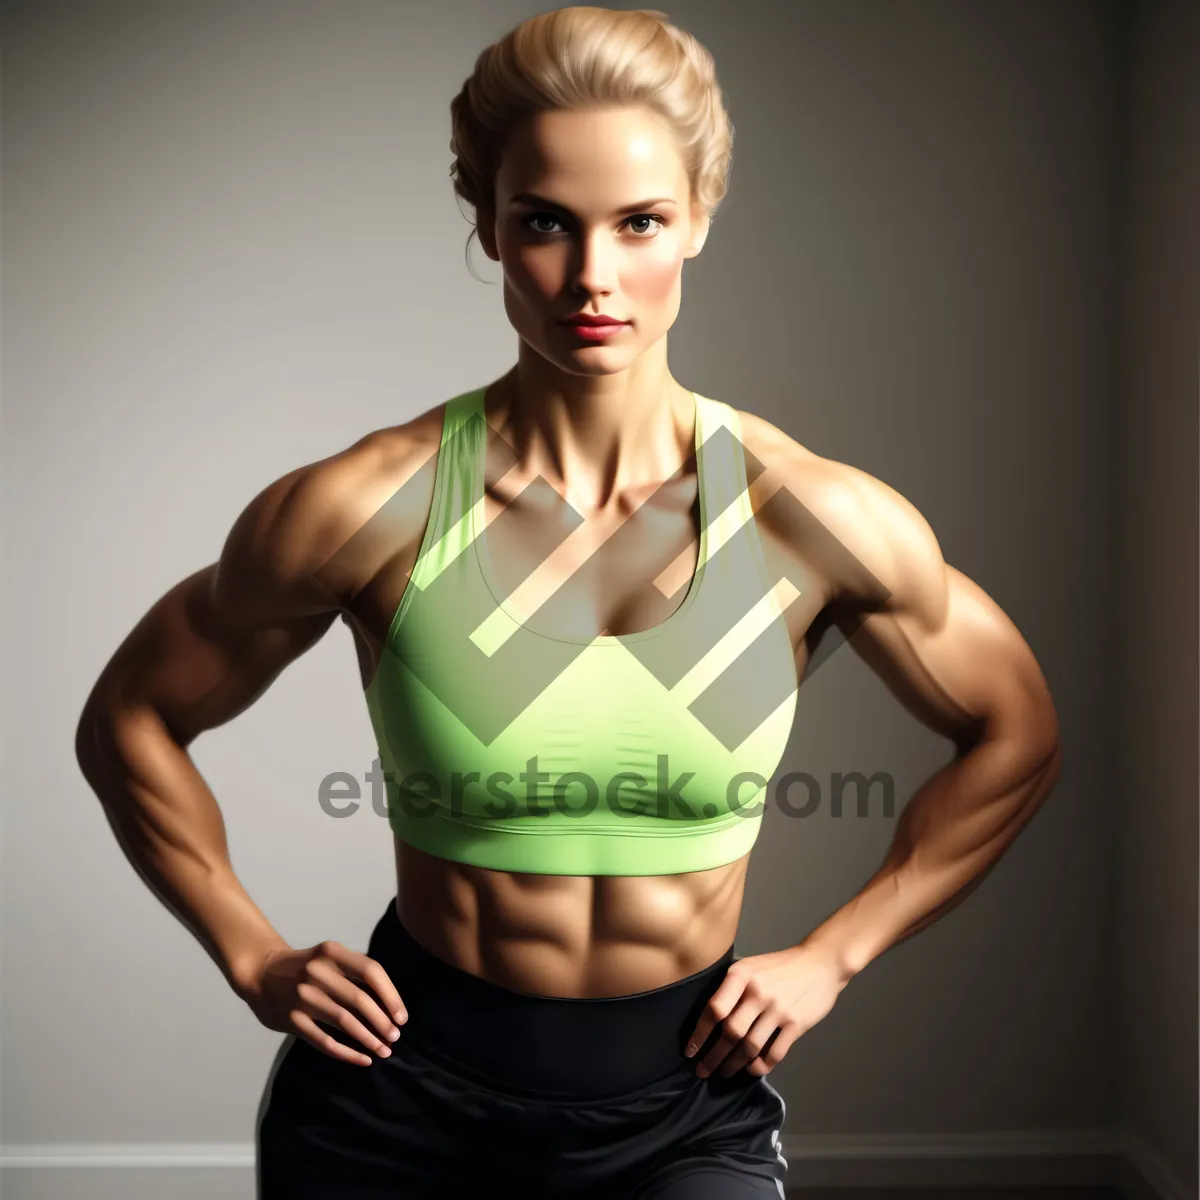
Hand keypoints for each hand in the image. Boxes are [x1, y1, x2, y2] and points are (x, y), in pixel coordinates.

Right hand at [236, 939, 407, 1066]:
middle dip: (382, 1021)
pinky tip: (362, 1059)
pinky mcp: (291, 1019)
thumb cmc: (305, 966)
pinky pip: (324, 1040)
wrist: (260, 971)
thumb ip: (354, 973)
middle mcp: (318, 972)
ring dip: (368, 1039)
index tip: (401, 1016)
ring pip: (345, 1021)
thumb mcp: (329, 958)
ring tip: (384, 1050)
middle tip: (395, 1038)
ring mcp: (303, 996)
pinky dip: (346, 1052)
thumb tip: (390, 1003)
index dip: (390, 995)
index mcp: (332, 952)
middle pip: (360, 999)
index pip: (371, 971)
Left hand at [684, 941, 849, 1077]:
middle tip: (703, 1071)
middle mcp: (757, 992)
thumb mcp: (751, 966)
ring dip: (733, 1065)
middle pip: (730, 1033)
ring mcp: (778, 1009)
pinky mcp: (796, 1024)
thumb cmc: (780, 966)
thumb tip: (708, 1019)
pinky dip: (760, 1066)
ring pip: (749, 1047)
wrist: (820, 963)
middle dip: (713, 1057)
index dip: (699, 1034)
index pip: (714, 1009)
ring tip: (724, 1073)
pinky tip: (751, 1069)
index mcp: (741, 975)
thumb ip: (732, 987)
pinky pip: (773, 1054)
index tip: (690, 1052)